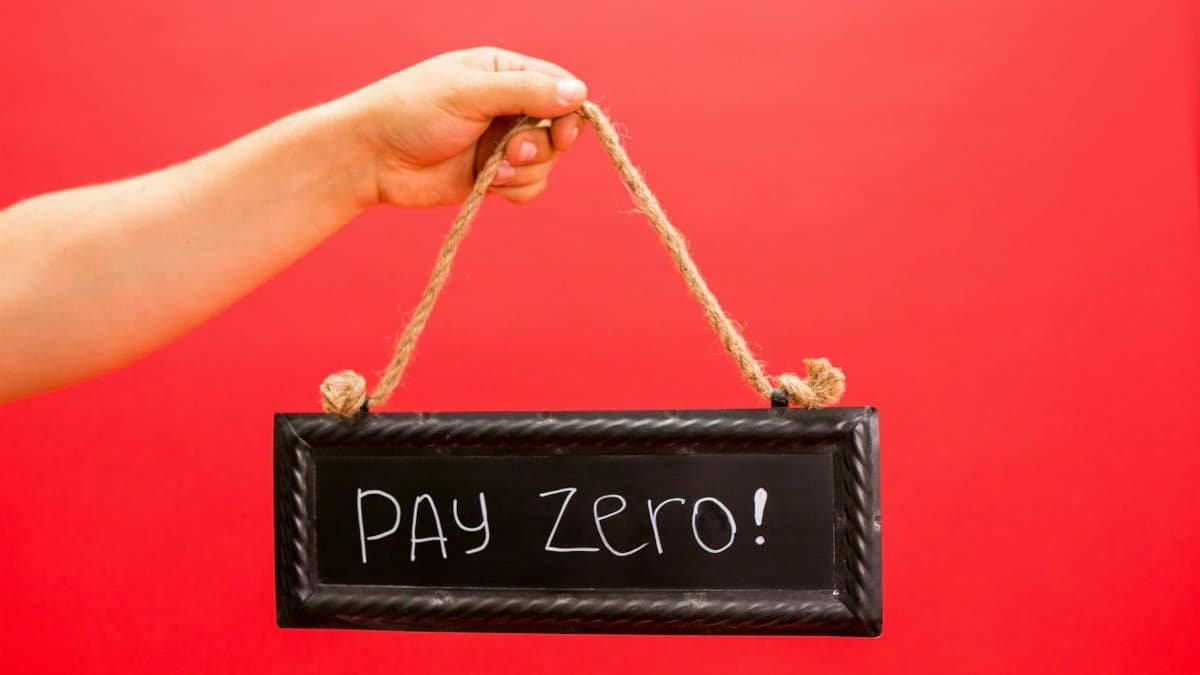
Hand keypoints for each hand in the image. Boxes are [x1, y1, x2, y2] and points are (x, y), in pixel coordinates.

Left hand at [339, 47, 587, 207]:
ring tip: (490, 169)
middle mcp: (508, 105)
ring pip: (546, 162)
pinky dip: (516, 189)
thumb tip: (579, 94)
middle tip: (510, 150)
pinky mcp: (493, 177)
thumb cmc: (411, 112)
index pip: (560, 86)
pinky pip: (529, 187)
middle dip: (541, 144)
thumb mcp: (470, 93)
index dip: (569, 111)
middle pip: (559, 128)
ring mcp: (501, 143)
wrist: (371, 159)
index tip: (561, 132)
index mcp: (504, 71)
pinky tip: (489, 184)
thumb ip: (526, 91)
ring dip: (525, 170)